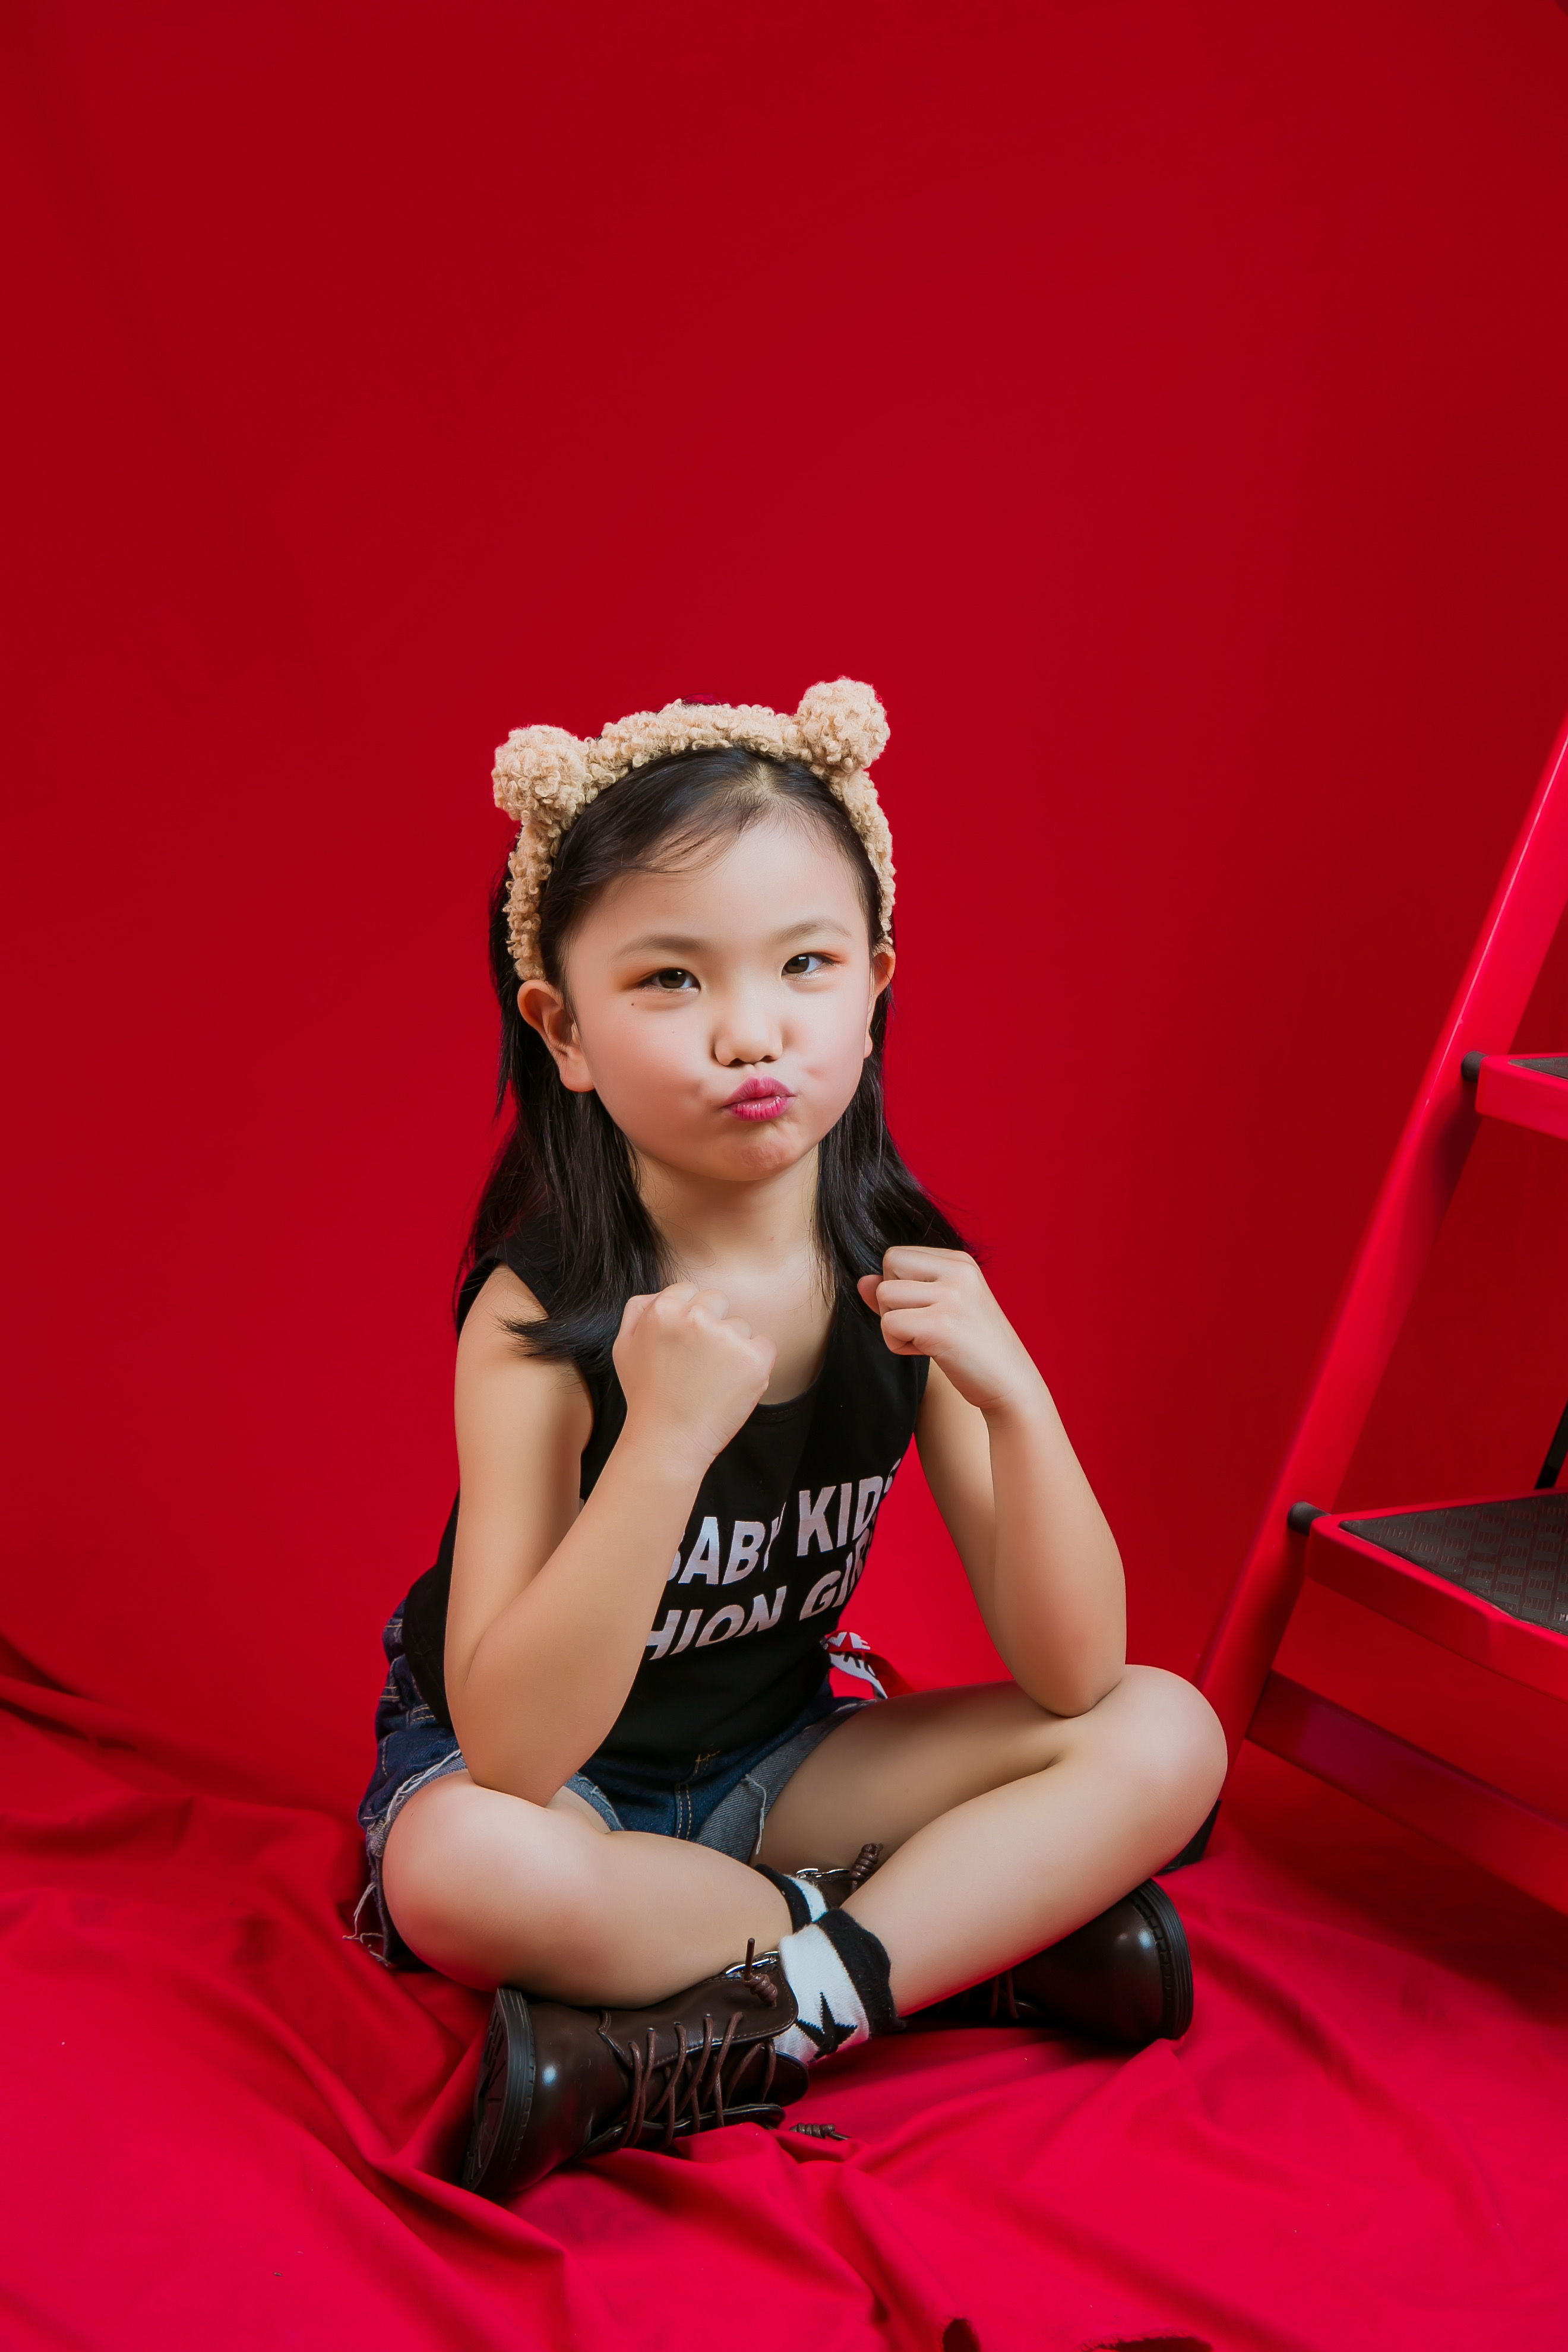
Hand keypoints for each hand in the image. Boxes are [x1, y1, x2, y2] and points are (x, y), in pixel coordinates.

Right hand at [614, 1283, 775, 1472]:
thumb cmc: (646, 1396)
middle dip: (712, 1326)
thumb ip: (639, 1310)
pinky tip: (732, 1384)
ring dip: (732, 1348)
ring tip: (711, 1380)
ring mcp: (728, 1338)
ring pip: (740, 1327)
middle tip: (698, 1363)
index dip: (688, 1318)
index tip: (685, 1344)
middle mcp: (696, 1318)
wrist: (668, 1441)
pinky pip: (764, 1346)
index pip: (689, 1290)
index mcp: (663, 1310)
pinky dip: (755, 1364)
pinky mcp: (754, 1361)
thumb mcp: (624, 1346)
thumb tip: (663, 1293)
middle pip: (718, 1301)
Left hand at [857, 1248, 1043, 1418]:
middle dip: (893, 1301)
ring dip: (894, 1325)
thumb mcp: (939, 1309)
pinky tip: (928, 1352)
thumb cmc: (972, 1347)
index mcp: (959, 1261)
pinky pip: (889, 1325)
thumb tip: (862, 1281)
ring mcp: (951, 1296)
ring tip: (927, 1339)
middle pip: (888, 1267)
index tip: (928, 1311)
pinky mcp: (941, 1325)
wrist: (1010, 1383)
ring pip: (884, 1295)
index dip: (900, 1287)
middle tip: (923, 1325)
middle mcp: (957, 1271)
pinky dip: (898, 1345)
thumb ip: (901, 1292)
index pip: (897, 1255)